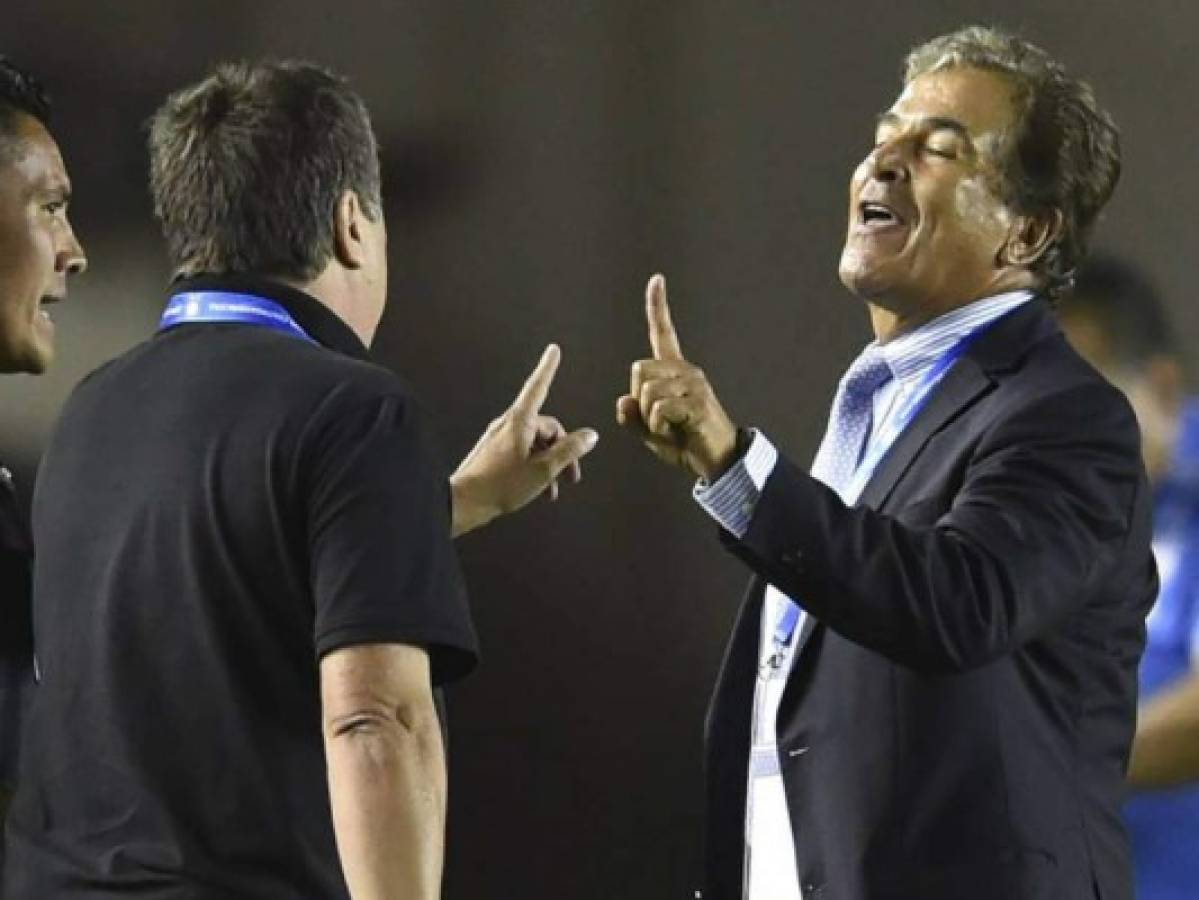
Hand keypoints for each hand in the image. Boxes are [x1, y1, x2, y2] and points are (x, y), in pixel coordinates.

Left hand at [451, 344, 597, 536]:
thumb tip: (589, 435)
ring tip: (555, 488)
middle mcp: (508, 425)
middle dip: (563, 449)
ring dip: (549, 463)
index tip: (553, 350)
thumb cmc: (501, 485)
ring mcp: (499, 438)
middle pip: (545, 427)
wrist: (464, 503)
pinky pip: (522, 452)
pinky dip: (535, 466)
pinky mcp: (494, 453)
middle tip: (572, 476)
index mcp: (519, 421)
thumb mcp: (544, 470)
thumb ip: (569, 451)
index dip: (548, 368)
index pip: (538, 386)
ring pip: (535, 443)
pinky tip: (541, 490)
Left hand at [616, 274, 737, 481]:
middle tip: (658, 420)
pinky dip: (659, 427)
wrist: (717, 461)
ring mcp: (694, 385)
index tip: (656, 279)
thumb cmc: (685, 442)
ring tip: (670, 428)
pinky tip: (676, 432)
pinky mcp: (698, 403)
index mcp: (674, 371)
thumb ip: (633, 417)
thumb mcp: (650, 431)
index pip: (664, 332)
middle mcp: (686, 371)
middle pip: (639, 370)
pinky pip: (659, 409)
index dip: (658, 306)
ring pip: (647, 392)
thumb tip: (623, 400)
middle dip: (639, 400)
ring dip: (649, 418)